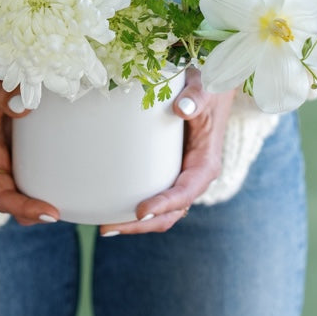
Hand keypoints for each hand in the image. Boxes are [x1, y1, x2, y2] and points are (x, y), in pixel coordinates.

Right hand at [0, 58, 60, 225]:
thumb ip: (3, 96)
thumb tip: (26, 107)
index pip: (2, 196)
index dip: (25, 208)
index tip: (52, 212)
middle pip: (15, 201)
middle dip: (37, 212)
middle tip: (68, 211)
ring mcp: (9, 154)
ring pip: (24, 188)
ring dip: (44, 196)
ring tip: (76, 197)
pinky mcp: (20, 144)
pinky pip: (34, 167)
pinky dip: (49, 174)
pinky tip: (73, 167)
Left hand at [98, 67, 234, 235]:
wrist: (212, 88)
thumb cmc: (208, 88)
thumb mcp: (205, 89)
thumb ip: (196, 98)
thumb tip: (182, 108)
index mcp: (205, 165)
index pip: (185, 194)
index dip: (163, 205)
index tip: (140, 211)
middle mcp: (194, 177)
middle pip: (170, 213)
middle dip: (141, 225)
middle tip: (107, 227)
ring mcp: (181, 176)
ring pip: (161, 211)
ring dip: (135, 222)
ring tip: (104, 225)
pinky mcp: (169, 170)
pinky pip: (154, 194)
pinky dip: (135, 205)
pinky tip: (111, 206)